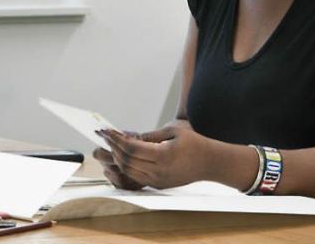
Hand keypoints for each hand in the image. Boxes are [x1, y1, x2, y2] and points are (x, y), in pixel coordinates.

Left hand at [98, 124, 215, 189]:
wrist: (210, 163)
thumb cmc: (194, 143)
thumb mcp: (173, 131)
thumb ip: (150, 135)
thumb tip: (128, 136)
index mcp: (163, 156)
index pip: (131, 149)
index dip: (116, 139)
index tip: (106, 131)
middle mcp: (158, 171)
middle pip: (126, 161)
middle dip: (113, 148)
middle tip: (104, 136)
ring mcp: (158, 180)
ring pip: (128, 171)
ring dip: (117, 158)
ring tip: (111, 145)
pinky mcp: (158, 185)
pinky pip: (136, 176)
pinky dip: (126, 166)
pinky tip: (122, 156)